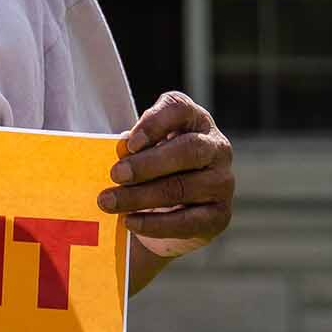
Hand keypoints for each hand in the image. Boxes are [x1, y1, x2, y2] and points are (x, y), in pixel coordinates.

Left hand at [98, 90, 233, 261]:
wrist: (166, 212)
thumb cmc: (150, 169)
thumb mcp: (140, 150)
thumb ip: (132, 147)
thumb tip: (122, 150)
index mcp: (194, 120)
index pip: (180, 109)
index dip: (154, 123)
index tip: (129, 143)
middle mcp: (216, 147)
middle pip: (188, 150)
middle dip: (147, 164)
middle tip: (116, 175)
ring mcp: (222, 182)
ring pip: (184, 187)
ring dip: (142, 196)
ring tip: (110, 202)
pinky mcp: (219, 215)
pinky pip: (188, 221)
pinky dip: (156, 223)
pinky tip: (131, 222)